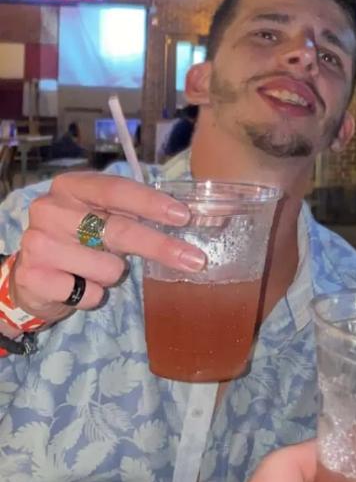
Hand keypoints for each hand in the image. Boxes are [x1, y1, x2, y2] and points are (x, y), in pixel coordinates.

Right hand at [12, 172, 205, 322]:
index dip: (151, 203)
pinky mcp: (33, 276)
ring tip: (95, 270)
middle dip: (160, 246)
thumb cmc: (78, 242)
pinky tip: (78, 286)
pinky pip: (88, 293)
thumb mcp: (101, 218)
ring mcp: (37, 242)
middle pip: (118, 229)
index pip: (116, 189)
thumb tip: (184, 218)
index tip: (184, 216)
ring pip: (107, 267)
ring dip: (113, 274)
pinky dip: (92, 295)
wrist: (32, 277)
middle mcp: (50, 209)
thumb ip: (131, 213)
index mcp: (71, 186)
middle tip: (195, 260)